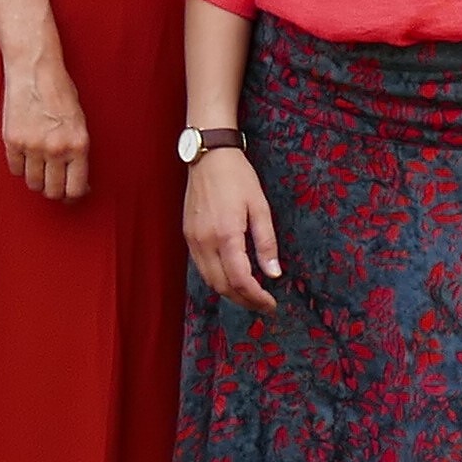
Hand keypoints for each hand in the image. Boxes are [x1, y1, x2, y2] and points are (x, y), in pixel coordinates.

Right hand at [0, 45, 88, 203]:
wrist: (34, 70)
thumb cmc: (59, 92)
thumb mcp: (79, 122)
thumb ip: (77, 152)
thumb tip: (78, 180)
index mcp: (78, 144)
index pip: (76, 188)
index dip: (73, 196)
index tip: (70, 195)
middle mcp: (56, 149)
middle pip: (53, 191)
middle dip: (54, 191)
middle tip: (53, 184)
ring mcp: (33, 146)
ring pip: (33, 184)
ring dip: (36, 180)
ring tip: (39, 168)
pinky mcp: (13, 141)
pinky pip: (15, 170)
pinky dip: (20, 167)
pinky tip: (25, 156)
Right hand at [183, 148, 280, 309]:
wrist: (208, 156)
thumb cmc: (237, 177)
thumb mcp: (260, 207)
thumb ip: (266, 243)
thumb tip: (273, 273)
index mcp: (226, 235)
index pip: (241, 280)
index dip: (257, 298)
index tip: (271, 304)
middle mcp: (205, 242)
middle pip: (223, 287)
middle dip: (244, 301)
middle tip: (263, 305)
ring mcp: (193, 240)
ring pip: (210, 281)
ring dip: (230, 293)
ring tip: (250, 295)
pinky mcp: (188, 236)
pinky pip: (201, 268)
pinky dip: (217, 279)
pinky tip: (232, 277)